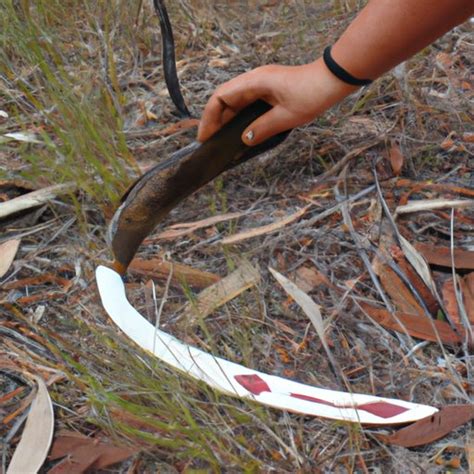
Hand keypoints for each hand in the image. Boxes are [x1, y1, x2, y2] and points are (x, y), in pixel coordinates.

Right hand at [197, 58, 356, 145]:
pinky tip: (239, 130)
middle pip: (225, 99)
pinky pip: (247, 103)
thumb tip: (244, 140)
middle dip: (215, 120)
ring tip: (221, 139)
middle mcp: (254, 80)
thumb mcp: (286, 117)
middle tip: (210, 142)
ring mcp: (261, 84)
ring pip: (235, 101)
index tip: (205, 136)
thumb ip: (262, 129)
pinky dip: (239, 116)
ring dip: (227, 119)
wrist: (333, 80)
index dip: (209, 117)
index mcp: (254, 82)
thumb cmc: (312, 94)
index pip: (221, 97)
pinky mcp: (269, 89)